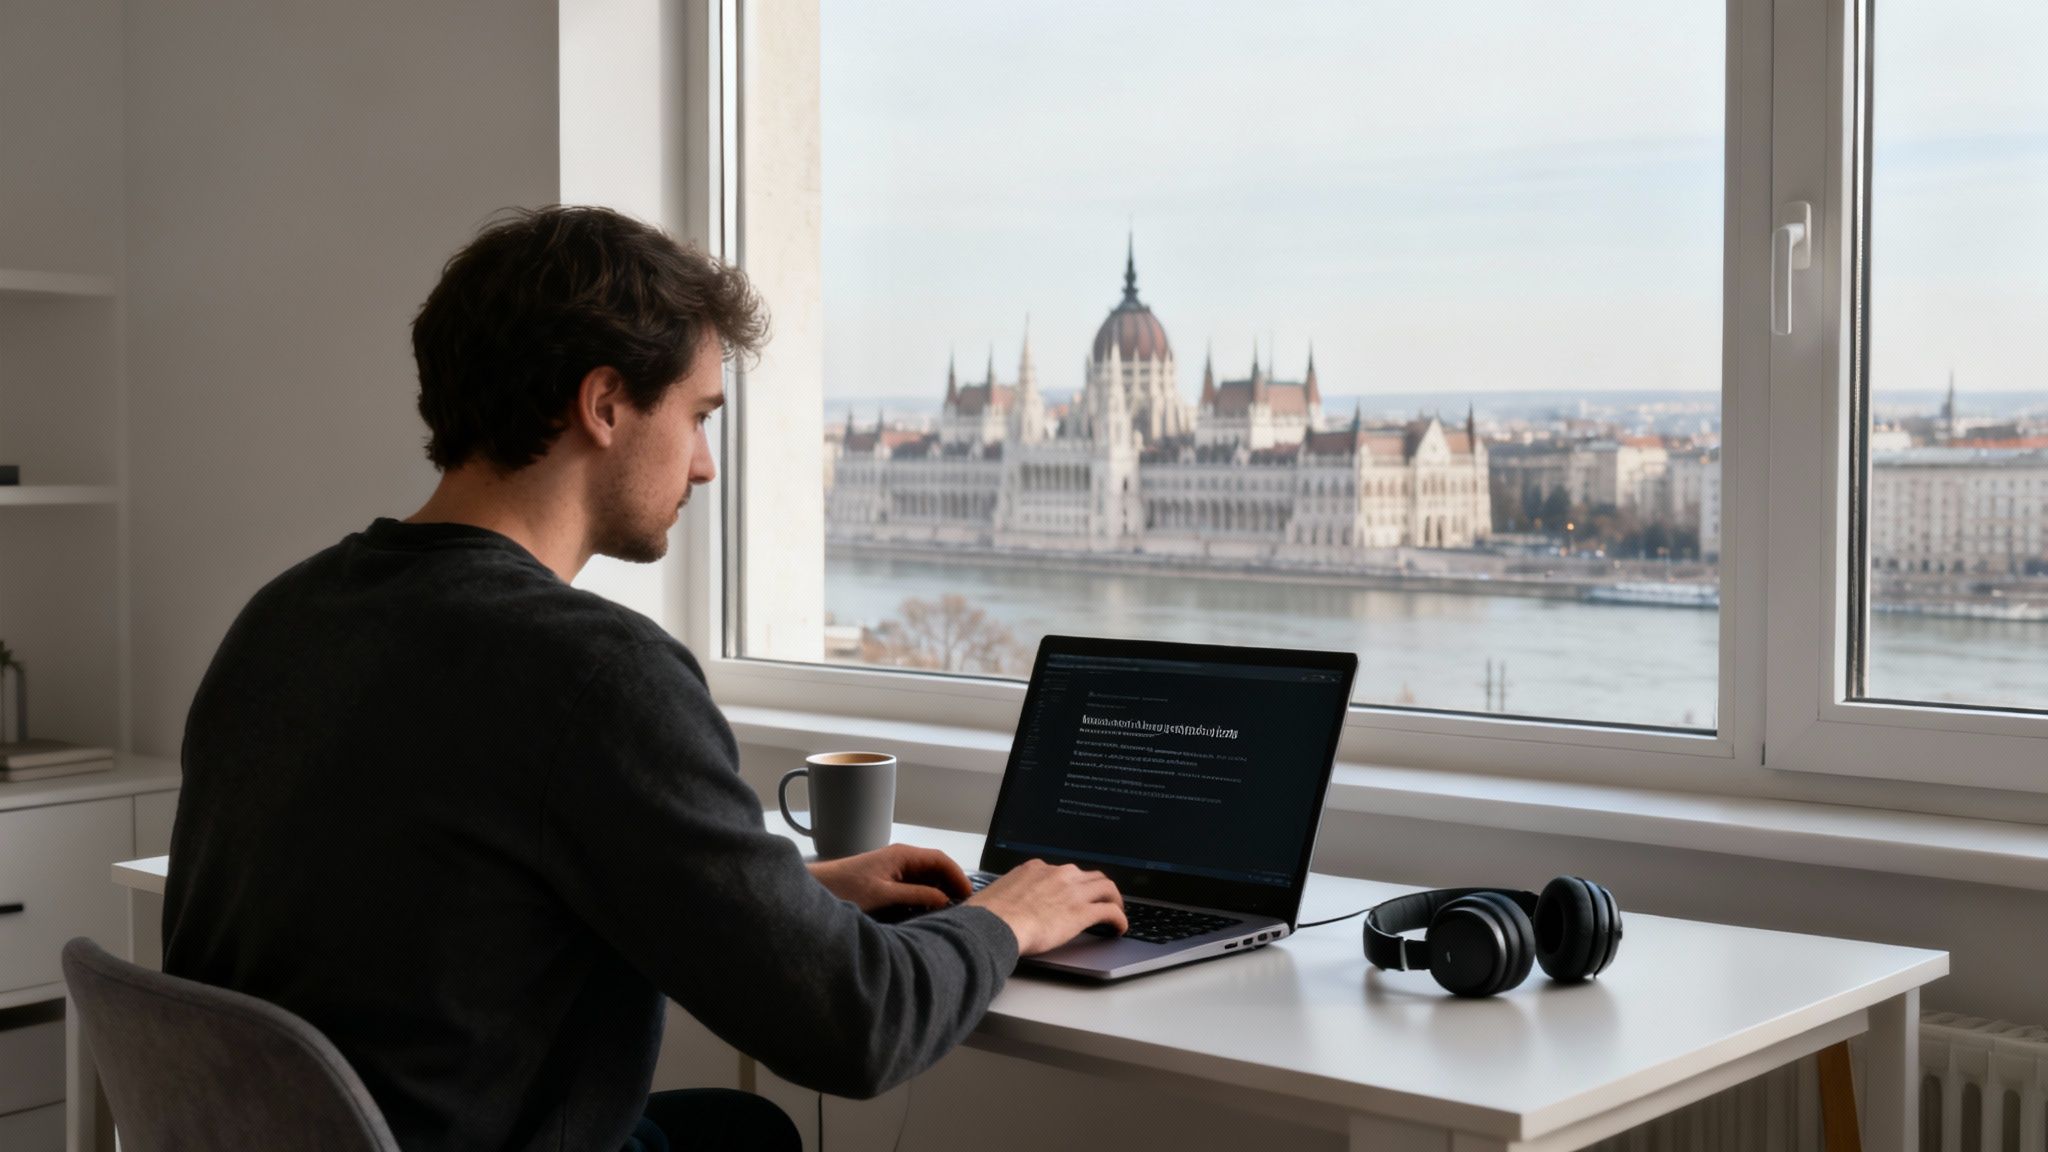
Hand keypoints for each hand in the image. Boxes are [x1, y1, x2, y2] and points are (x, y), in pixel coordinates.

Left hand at [808, 843, 972, 913]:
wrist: (817, 888)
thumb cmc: (847, 887)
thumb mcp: (884, 894)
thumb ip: (917, 894)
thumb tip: (945, 899)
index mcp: (903, 855)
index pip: (941, 860)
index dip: (957, 876)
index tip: (969, 895)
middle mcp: (902, 858)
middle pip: (936, 869)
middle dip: (950, 886)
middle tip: (961, 908)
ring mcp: (894, 869)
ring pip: (926, 879)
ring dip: (937, 893)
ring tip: (947, 913)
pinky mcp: (887, 881)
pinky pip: (913, 887)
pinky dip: (923, 898)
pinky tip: (925, 913)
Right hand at [967, 860, 1126, 955]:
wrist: (993, 925)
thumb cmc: (987, 915)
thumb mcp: (996, 894)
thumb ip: (1008, 896)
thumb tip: (999, 906)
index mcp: (1035, 869)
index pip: (1063, 872)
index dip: (1072, 884)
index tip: (1074, 893)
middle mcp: (1058, 874)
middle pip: (1089, 876)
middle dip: (1098, 888)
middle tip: (1101, 900)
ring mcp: (1072, 891)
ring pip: (1106, 888)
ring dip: (1114, 900)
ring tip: (1116, 911)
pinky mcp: (1082, 912)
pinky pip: (1111, 912)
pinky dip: (1120, 919)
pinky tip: (1119, 928)